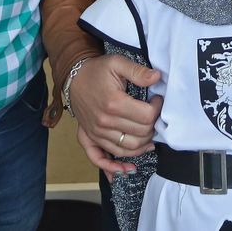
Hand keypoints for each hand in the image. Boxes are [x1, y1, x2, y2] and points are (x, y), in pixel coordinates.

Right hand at [70, 55, 162, 174]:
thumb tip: (157, 77)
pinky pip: (102, 159)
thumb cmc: (97, 70)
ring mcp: (96, 132)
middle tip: (154, 116)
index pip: (147, 116)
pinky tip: (128, 169)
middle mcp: (104, 122)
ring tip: (150, 135)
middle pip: (140, 135)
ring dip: (143, 146)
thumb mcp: (117, 63)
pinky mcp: (90, 138)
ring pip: (127, 149)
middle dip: (153, 126)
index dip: (158, 109)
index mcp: (113, 103)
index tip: (157, 100)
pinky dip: (115, 167)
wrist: (73, 77)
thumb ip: (138, 71)